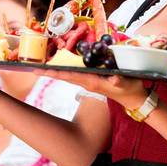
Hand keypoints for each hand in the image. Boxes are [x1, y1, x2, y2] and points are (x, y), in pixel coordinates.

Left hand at [33, 69, 147, 109]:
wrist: (133, 99)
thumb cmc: (130, 89)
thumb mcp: (127, 83)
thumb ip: (120, 80)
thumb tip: (114, 78)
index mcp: (92, 81)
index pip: (69, 76)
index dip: (55, 73)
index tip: (40, 71)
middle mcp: (87, 81)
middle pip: (64, 75)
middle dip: (49, 72)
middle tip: (33, 68)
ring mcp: (88, 81)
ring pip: (67, 75)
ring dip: (54, 71)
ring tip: (40, 67)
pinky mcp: (91, 79)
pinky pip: (74, 74)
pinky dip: (64, 70)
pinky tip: (57, 67)